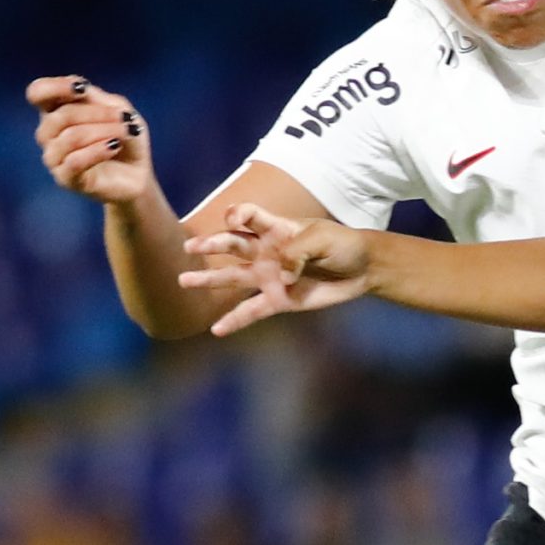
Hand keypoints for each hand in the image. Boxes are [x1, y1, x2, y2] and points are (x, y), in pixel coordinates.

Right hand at [28, 75, 152, 204]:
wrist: (136, 173)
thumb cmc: (124, 137)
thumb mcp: (118, 109)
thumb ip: (96, 97)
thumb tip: (78, 86)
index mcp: (56, 110)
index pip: (37, 93)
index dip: (55, 87)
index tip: (82, 89)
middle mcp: (49, 134)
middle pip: (60, 116)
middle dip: (96, 114)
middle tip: (124, 118)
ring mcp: (54, 158)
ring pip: (70, 138)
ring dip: (103, 131)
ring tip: (125, 133)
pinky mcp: (66, 179)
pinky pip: (74, 162)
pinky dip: (97, 151)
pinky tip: (114, 146)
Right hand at [178, 203, 373, 335]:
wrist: (361, 270)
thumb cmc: (342, 245)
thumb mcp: (323, 239)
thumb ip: (298, 252)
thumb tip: (281, 277)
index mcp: (276, 228)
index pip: (249, 217)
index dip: (239, 214)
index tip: (234, 219)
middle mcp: (265, 251)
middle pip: (233, 245)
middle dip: (211, 244)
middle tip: (190, 247)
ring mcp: (269, 276)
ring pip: (232, 277)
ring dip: (208, 279)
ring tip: (183, 281)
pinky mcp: (277, 300)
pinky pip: (250, 311)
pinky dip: (233, 321)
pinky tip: (216, 330)